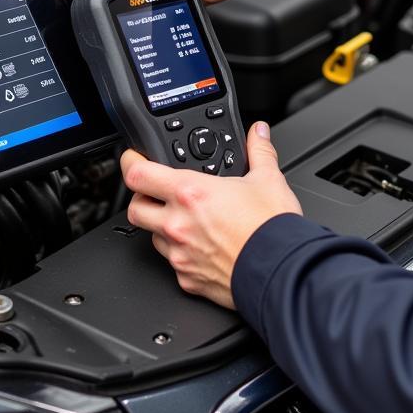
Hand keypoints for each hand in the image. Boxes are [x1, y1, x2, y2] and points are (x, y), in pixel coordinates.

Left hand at [122, 122, 301, 308]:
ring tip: (187, 221)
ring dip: (162, 227)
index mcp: (191, 193)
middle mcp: (178, 224)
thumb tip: (258, 133)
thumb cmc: (272, 229)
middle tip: (156, 193)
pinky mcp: (187, 279)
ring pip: (152, 237)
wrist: (283, 273)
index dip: (130, 162)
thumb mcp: (269, 179)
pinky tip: (202, 248)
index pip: (138, 174)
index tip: (133, 159)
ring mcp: (180, 254)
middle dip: (141, 198)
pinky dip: (182, 254)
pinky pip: (174, 264)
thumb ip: (259, 151)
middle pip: (134, 207)